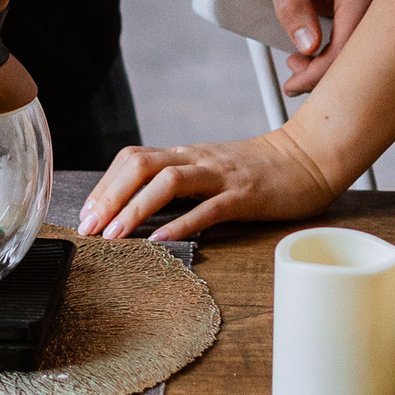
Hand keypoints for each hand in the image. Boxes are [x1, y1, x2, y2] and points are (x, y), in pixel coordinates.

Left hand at [76, 128, 341, 241]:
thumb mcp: (211, 169)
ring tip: (115, 236)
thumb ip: (180, 181)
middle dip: (109, 197)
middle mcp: (197, 159)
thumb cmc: (258, 169)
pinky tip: (162, 239)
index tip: (86, 214)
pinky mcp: (244, 195)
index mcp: (186, 155)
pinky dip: (182, 223)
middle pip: (140, 165)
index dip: (105, 185)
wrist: (308, 156)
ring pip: (167, 182)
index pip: (132, 159)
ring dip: (135, 209)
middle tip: (89, 228)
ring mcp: (220, 175)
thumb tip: (140, 205)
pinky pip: (208, 208)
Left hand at [263, 0, 385, 93]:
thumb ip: (290, 6)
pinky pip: (368, 56)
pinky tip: (317, 63)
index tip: (293, 84)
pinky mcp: (385, 28)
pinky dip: (341, 68)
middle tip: (296, 76)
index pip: (349, 42)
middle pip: (365, 58)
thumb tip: (309, 46)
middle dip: (328, 77)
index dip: (320, 71)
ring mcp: (390, 14)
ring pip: (368, 62)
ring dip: (333, 73)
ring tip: (301, 65)